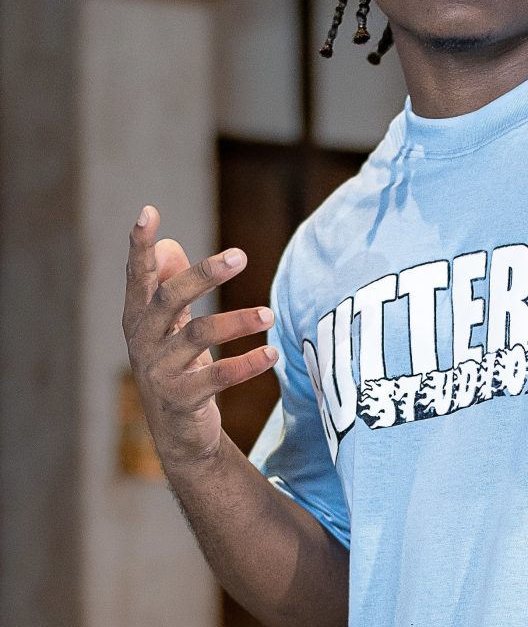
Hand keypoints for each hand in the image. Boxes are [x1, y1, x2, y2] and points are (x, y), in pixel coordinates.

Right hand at [122, 205, 278, 468]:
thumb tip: (170, 244)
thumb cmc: (176, 365)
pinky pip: (216, 378)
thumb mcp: (169, 326)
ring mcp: (160, 372)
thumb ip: (169, 285)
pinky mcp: (182, 400)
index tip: (148, 211)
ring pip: (197, 337)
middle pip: (170, 299)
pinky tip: (272, 354)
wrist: (178, 433)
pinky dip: (246, 364)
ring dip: (237, 321)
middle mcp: (144, 341)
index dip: (141, 244)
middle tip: (241, 255)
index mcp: (140, 317)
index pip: (138, 275)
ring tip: (270, 314)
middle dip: (203, 275)